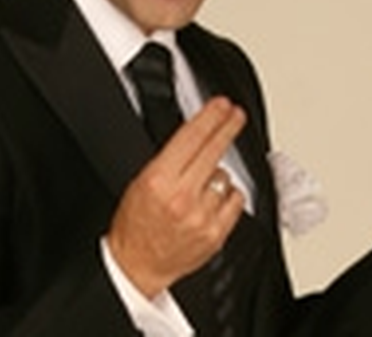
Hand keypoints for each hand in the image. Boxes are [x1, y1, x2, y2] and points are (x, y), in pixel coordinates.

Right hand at [107, 97, 246, 296]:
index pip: (191, 138)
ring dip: (217, 175)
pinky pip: (235, 199)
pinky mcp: (216, 233)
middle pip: (214, 151)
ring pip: (225, 176)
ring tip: (199, 187)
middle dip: (228, 127)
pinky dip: (228, 196)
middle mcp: (182, 198)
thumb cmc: (135, 225)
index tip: (222, 105)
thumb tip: (197, 134)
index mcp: (159, 181)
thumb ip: (169, 159)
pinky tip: (213, 200)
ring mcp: (202, 216)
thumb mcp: (141, 182)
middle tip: (236, 115)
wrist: (137, 265)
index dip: (210, 117)